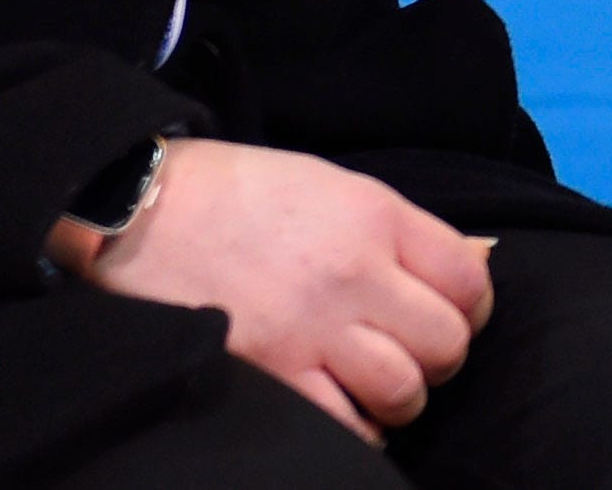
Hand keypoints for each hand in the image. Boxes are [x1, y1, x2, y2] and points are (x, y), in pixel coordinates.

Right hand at [72, 138, 493, 443]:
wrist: (138, 210)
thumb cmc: (234, 192)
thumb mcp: (330, 185)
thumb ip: (393, 230)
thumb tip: (458, 268)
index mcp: (375, 216)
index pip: (469, 278)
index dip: (472, 307)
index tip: (455, 315)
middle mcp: (355, 273)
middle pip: (447, 341)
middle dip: (441, 356)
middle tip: (414, 354)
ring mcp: (313, 329)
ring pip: (405, 390)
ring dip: (401, 397)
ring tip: (378, 386)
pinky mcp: (272, 374)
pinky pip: (345, 425)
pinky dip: (356, 426)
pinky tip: (341, 409)